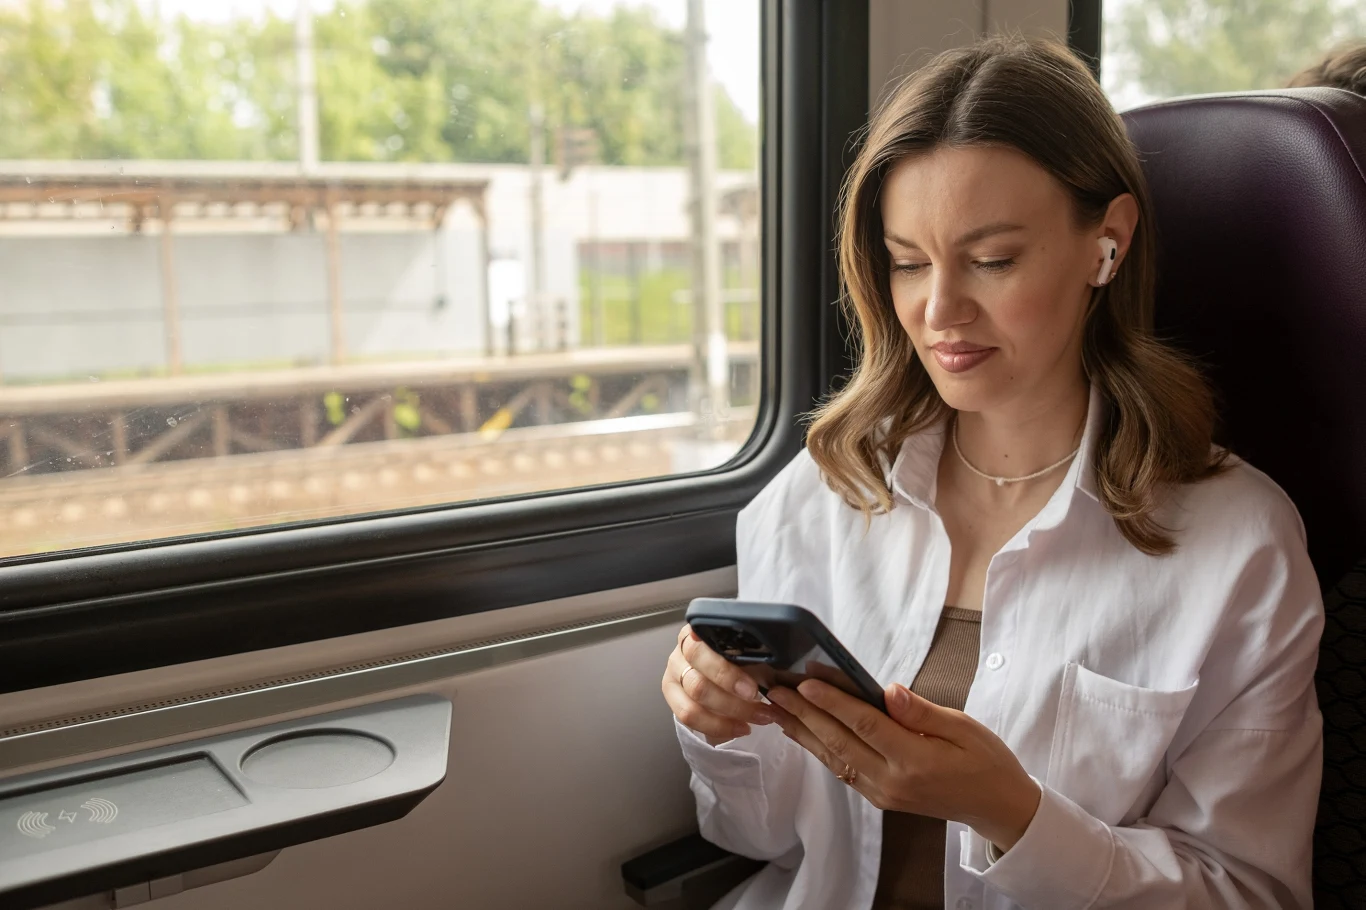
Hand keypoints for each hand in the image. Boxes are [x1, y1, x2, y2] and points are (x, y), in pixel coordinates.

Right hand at [662, 624, 779, 744]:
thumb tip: (782, 667)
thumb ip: (758, 656)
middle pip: (697, 684)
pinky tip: (738, 728)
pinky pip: (688, 720)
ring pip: (692, 706)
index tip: (753, 690)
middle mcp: (680, 655)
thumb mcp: (751, 650)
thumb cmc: (741, 655)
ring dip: (726, 719)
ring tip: (753, 722)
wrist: (728, 668)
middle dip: (732, 702)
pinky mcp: (674, 699)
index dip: (727, 675)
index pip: (704, 653)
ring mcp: (674, 678)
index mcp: (698, 634)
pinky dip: (716, 728)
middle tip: (761, 710)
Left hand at [766, 680, 1041, 852]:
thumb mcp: (964, 728)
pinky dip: (819, 749)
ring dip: (803, 732)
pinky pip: (843, 771)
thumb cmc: (985, 761)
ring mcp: (883, 794)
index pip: (866, 726)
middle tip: (775, 690)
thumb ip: (922, 712)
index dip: (834, 703)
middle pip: (840, 742)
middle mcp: (893, 781)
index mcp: (916, 761)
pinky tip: (802, 733)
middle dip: (805, 714)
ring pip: (835, 759)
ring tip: (776, 708)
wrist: (996, 806)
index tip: (806, 682)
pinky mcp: (880, 798)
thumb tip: (890, 690)